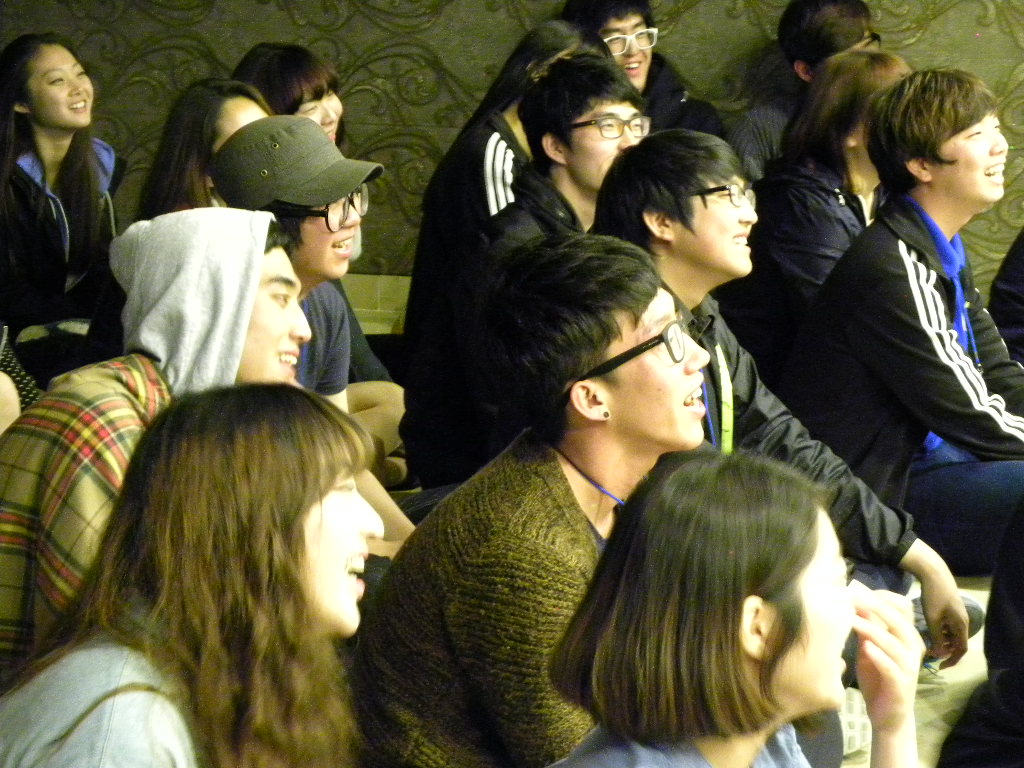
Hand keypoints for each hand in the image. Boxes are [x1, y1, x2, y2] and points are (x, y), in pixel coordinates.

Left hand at [851, 589, 923, 734]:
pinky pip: (892, 668)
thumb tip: (854, 602)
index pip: (902, 609)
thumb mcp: (869, 648)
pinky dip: (880, 657)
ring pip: (894, 643)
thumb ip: (865, 628)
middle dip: (876, 607)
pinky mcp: (901, 685)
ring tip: (852, 619)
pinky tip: (866, 648)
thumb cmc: (878, 677)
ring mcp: (908, 668)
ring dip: (872, 630)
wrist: (888, 715)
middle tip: (853, 597)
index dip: (881, 597)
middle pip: (899, 621)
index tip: (857, 589)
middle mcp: (912, 649)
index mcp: (906, 637)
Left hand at [899, 539, 967, 667]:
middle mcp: (963, 621)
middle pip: (957, 642)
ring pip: (951, 634)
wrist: (934, 572)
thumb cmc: (934, 596)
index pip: (962, 649)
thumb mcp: (933, 618)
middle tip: (930, 655)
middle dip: (946, 650)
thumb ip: (936, 636)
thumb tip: (938, 653)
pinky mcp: (950, 608)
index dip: (952, 660)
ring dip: (942, 641)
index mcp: (961, 625)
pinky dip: (940, 631)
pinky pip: (948, 625)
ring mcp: (957, 614)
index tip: (940, 666)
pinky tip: (927, 630)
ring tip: (927, 644)